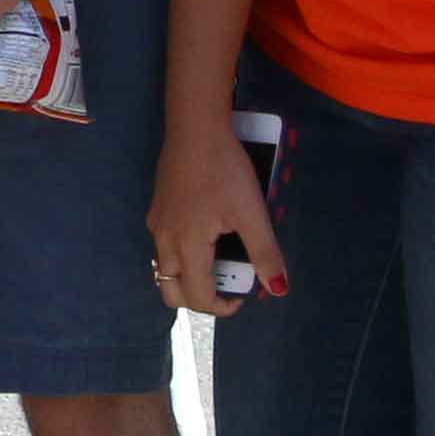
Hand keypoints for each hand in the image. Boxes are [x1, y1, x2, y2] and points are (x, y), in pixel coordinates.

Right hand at [146, 122, 285, 317]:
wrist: (195, 128)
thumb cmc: (224, 169)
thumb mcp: (251, 212)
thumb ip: (265, 253)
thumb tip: (278, 289)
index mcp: (187, 245)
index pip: (197, 296)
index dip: (222, 307)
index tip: (244, 297)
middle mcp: (163, 239)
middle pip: (170, 291)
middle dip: (199, 299)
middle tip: (227, 285)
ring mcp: (156, 224)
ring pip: (165, 270)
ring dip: (190, 278)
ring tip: (219, 260)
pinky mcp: (157, 210)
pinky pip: (164, 249)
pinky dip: (183, 259)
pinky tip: (206, 235)